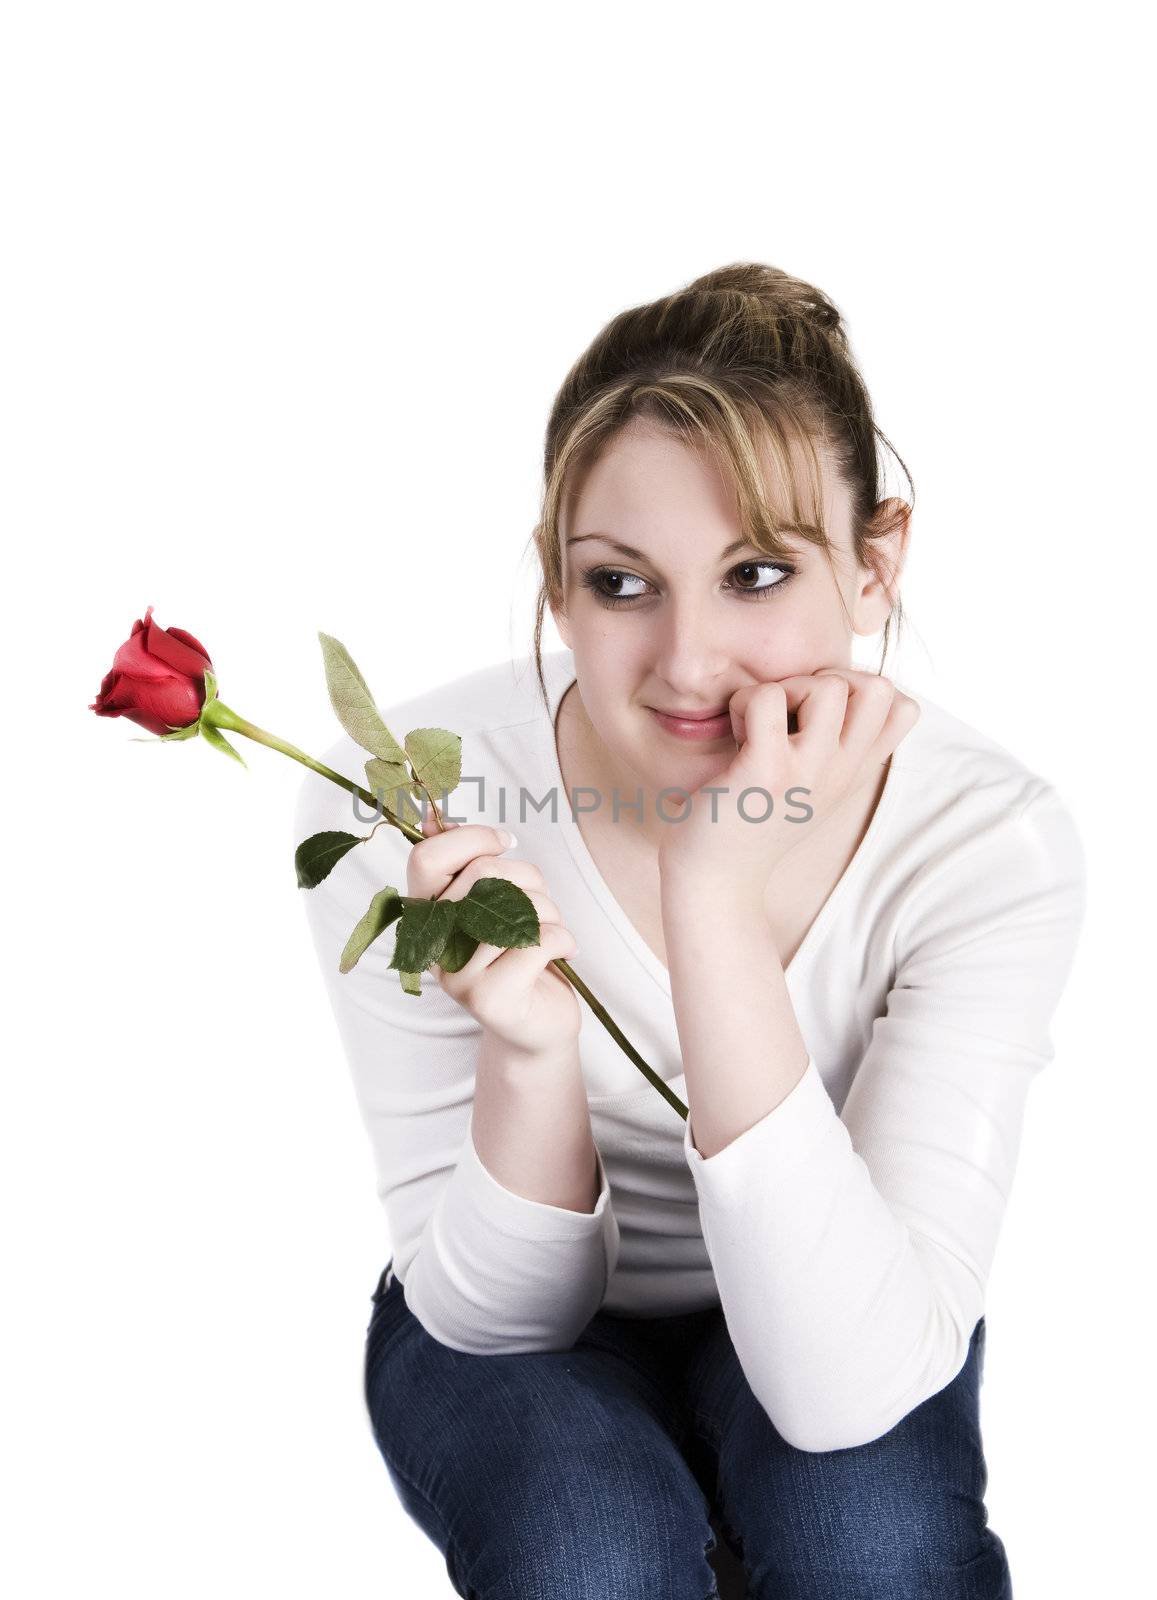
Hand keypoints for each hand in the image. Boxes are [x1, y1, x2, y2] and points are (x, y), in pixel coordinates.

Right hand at [406, 812, 581, 1057]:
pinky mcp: (489, 999)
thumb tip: (432, 819)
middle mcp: (433, 945)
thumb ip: (464, 863)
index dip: (472, 839)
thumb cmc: (517, 955)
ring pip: (517, 906)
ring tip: (548, 935)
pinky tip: (563, 954)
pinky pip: (539, 940)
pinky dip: (564, 940)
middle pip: (483, 874)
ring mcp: (456, 975)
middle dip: (528, 879)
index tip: (505, 842)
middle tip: (539, 905)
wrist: (535, 1027)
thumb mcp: (491, 904)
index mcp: (426, 915)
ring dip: (550, 913)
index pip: (427, 858)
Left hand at [655, 667, 920, 901]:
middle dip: (828, 679)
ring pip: (828, 686)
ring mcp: (808, 773)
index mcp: (854, 773)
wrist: (714, 882)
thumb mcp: (811, 785)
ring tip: (760, 724)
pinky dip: (743, 702)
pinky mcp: (766, 771)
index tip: (819, 714)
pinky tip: (736, 736)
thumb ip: (837, 745)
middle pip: (878, 687)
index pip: (905, 709)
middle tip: (789, 712)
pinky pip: (766, 698)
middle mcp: (842, 774)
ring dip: (784, 688)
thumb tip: (851, 687)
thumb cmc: (751, 821)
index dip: (861, 689)